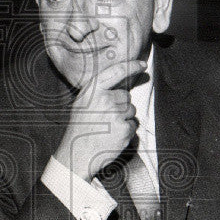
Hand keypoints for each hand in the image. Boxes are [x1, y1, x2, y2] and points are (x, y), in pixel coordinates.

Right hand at [53, 58, 145, 181]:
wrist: (77, 154)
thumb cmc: (80, 128)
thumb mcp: (82, 103)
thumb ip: (98, 91)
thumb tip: (120, 84)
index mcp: (92, 91)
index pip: (116, 71)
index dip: (132, 66)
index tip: (143, 65)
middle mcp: (105, 99)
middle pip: (126, 95)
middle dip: (120, 105)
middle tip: (105, 118)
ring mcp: (116, 114)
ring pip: (131, 110)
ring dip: (124, 118)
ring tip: (108, 128)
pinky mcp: (124, 129)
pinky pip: (133, 124)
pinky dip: (126, 130)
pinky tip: (113, 136)